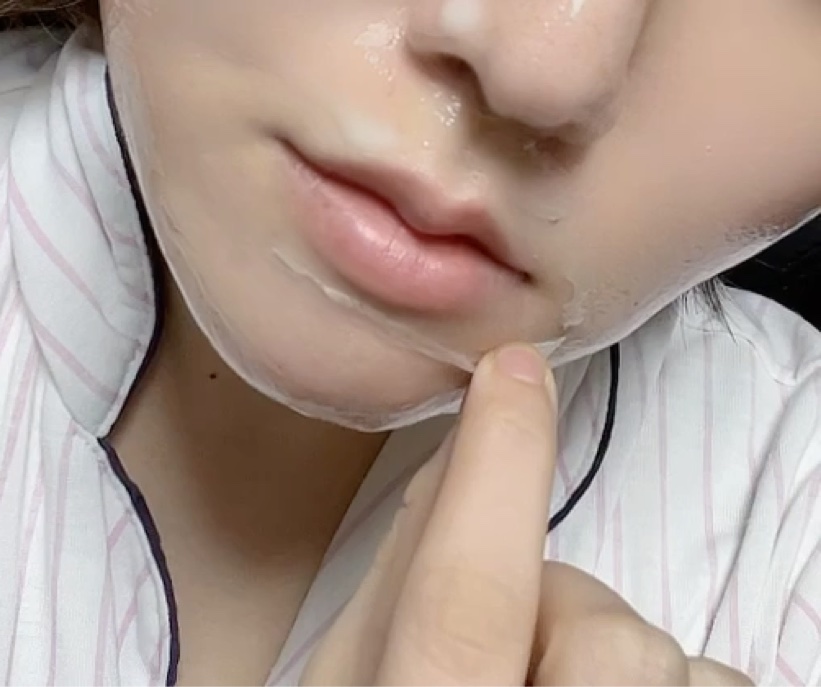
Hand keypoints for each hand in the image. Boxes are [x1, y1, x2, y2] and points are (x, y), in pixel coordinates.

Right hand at [302, 345, 751, 685]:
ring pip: (671, 661)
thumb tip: (438, 483)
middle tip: (519, 658)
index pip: (464, 606)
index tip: (513, 375)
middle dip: (569, 607)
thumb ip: (389, 603)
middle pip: (604, 630)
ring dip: (622, 664)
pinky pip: (725, 685)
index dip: (490, 478)